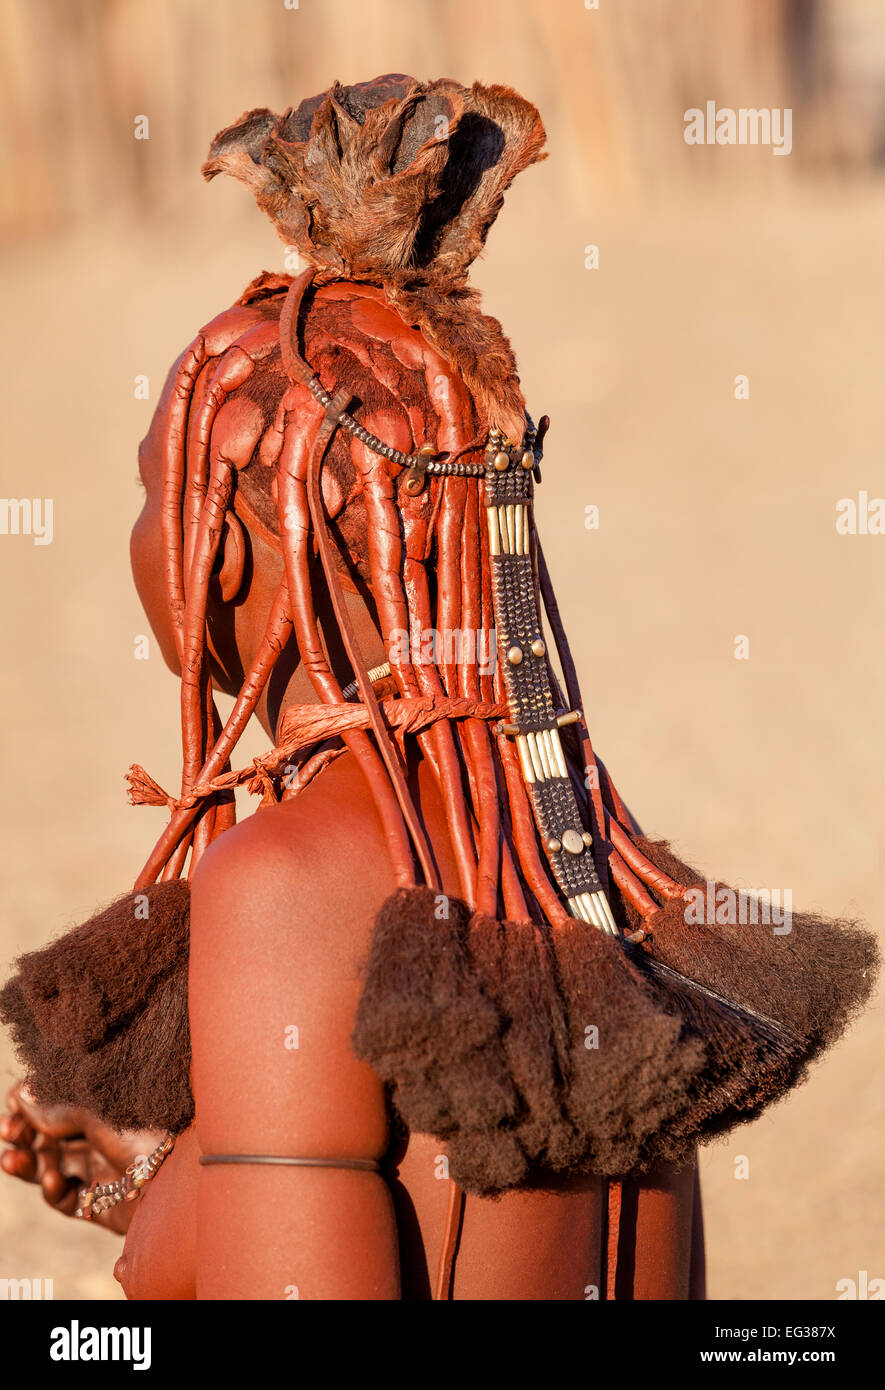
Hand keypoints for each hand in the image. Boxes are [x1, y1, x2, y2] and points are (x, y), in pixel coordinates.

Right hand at [0, 1082, 164, 1234]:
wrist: (181, 1183)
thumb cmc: (148, 1136)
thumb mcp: (100, 1114)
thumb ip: (58, 1108)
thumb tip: (21, 1093)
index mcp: (102, 1108)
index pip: (58, 1101)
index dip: (32, 1101)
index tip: (12, 1098)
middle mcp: (98, 1138)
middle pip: (46, 1135)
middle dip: (21, 1131)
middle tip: (7, 1129)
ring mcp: (96, 1170)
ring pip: (48, 1166)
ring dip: (25, 1162)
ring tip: (9, 1158)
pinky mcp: (97, 1203)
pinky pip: (64, 1198)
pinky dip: (52, 1189)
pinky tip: (54, 1179)